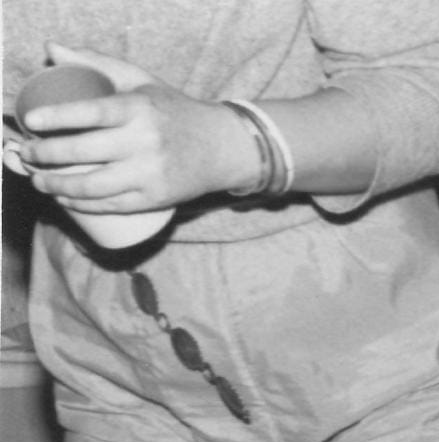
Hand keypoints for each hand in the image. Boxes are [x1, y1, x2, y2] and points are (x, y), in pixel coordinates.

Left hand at [16, 45, 257, 210]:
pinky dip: (82, 203)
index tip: (31, 121)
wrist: (222, 147)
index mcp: (140, 110)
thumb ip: (97, 63)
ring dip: (57, 186)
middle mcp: (146, 143)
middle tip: (27, 153)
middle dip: (45, 155)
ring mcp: (151, 174)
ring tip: (38, 180)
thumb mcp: (141, 81)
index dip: (57, 117)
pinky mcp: (155, 198)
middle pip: (84, 152)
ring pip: (93, 185)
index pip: (91, 112)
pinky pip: (111, 204)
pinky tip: (64, 198)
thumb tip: (51, 49)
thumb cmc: (173, 110)